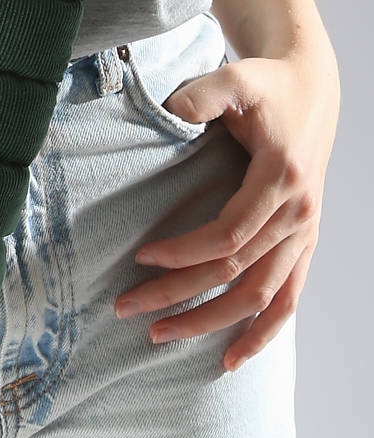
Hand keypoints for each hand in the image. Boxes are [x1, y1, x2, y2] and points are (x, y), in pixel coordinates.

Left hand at [112, 43, 339, 369]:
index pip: (229, 234)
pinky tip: (231, 359)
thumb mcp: (234, 79)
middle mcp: (299, 213)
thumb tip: (170, 112)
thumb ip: (201, 95)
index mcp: (282, 178)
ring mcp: (305, 232)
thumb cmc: (264, 86)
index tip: (140, 258)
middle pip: (236, 271)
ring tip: (161, 336)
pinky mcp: (304, 241)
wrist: (310, 89)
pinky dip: (263, 332)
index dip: (184, 252)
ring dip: (212, 322)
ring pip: (261, 295)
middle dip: (179, 294)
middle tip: (126, 309)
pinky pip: (289, 299)